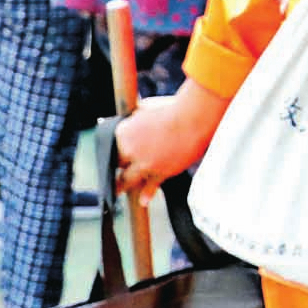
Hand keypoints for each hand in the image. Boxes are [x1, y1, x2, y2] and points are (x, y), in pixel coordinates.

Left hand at [114, 86, 228, 198]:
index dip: (118, 148)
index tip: (121, 152)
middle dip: (120, 166)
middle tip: (116, 173)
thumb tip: (133, 115)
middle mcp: (129, 150)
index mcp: (123, 132)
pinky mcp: (161, 172)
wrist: (194, 118)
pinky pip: (150, 186)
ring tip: (119, 190)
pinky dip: (147, 194)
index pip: (113, 145)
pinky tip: (143, 201)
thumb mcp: (148, 107)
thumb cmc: (173, 108)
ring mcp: (145, 164)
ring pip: (128, 179)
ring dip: (123, 185)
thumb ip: (137, 115)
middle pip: (118, 164)